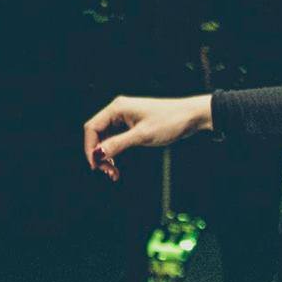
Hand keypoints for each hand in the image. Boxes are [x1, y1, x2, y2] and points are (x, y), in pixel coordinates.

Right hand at [82, 94, 212, 180]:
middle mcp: (118, 111)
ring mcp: (125, 117)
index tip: (95, 166)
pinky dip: (115, 152)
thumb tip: (98, 154)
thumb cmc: (170, 121)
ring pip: (106, 139)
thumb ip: (118, 144)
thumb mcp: (143, 136)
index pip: (92, 128)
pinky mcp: (132, 125)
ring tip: (113, 172)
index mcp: (117, 108)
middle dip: (99, 154)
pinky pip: (116, 139)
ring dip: (107, 156)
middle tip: (108, 172)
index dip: (90, 148)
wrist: (191, 116)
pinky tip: (117, 165)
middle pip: (97, 134)